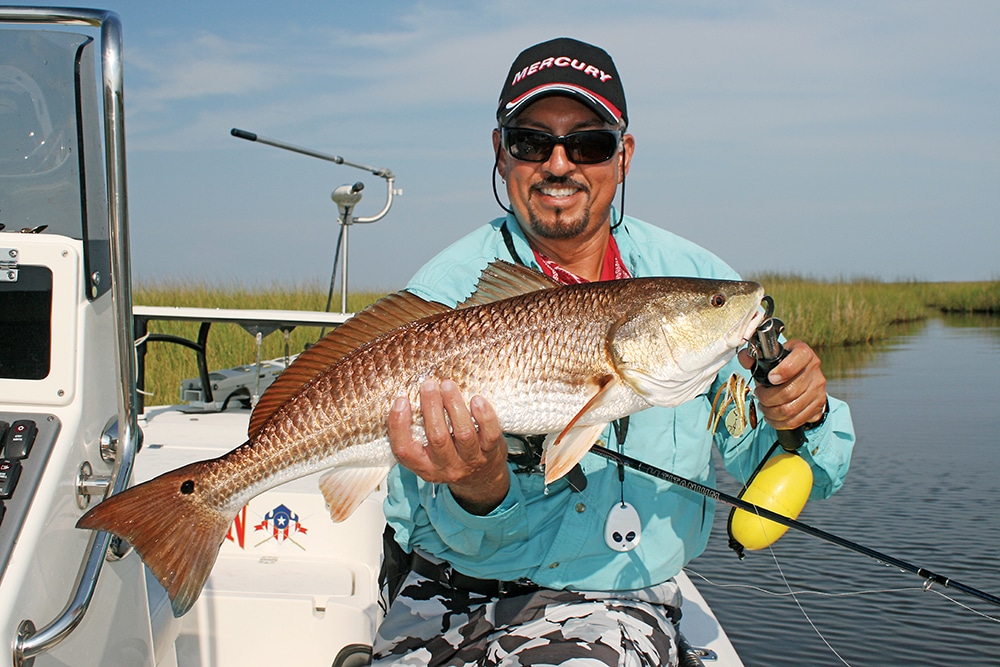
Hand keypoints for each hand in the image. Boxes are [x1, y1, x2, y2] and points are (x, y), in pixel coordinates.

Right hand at [388, 379, 509, 514]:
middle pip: (437, 438)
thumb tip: (408, 396)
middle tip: (428, 385)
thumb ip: (418, 433)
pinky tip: (476, 399)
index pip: (405, 451)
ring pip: (463, 433)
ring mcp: (470, 460)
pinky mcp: (491, 452)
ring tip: (447, 385)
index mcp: (425, 467)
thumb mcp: (428, 455)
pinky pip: (489, 434)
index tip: (401, 401)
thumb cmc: (451, 457)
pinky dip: (484, 415)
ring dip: (454, 405)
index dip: (399, 426)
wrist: (482, 479)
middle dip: (431, 407)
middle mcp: (447, 466)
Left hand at [738, 339, 827, 430]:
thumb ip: (755, 356)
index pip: (799, 359)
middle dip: (767, 397)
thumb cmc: (783, 364)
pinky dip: (778, 422)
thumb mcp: (771, 355)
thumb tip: (744, 358)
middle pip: (789, 392)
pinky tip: (771, 416)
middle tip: (759, 395)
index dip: (783, 370)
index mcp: (804, 353)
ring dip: (770, 411)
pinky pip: (795, 421)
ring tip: (763, 406)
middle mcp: (814, 371)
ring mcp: (818, 390)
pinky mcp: (818, 406)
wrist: (804, 375)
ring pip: (790, 409)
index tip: (770, 379)